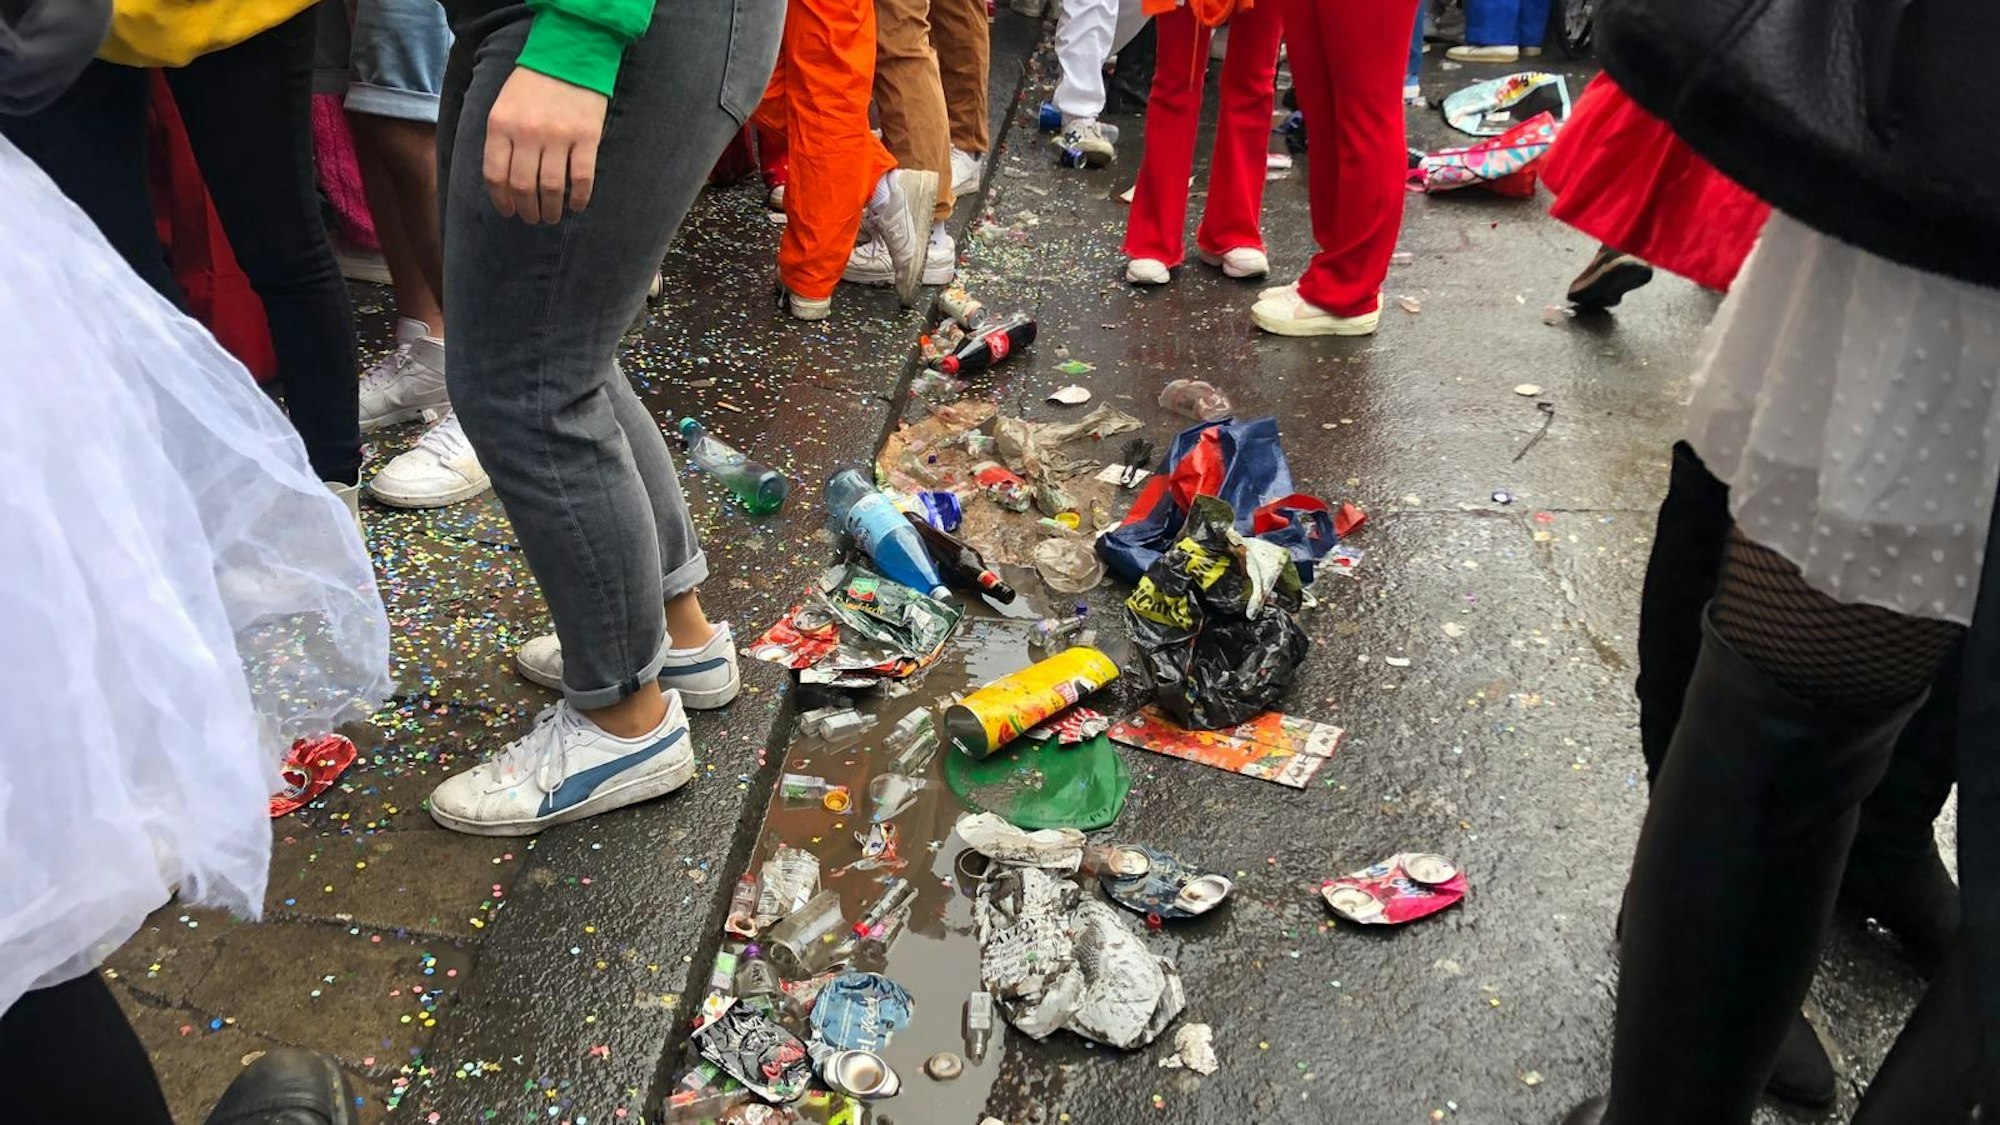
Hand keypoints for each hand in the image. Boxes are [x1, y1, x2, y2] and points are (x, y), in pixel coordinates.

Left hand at [482, 67, 609, 222]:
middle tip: (532, 218)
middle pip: (522, 186)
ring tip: (552, 217)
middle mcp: (527, 133)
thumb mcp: (504, 106)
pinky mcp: (586, 138)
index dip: (501, 201)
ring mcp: (558, 136)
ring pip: (551, 187)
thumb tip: (504, 183)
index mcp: (501, 125)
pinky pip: (581, 178)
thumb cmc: (533, 84)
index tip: (509, 212)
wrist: (569, 56)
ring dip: (550, 209)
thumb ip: (501, 139)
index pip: (496, 175)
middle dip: (526, 210)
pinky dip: (579, 198)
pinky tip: (577, 206)